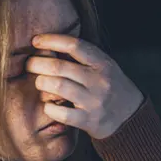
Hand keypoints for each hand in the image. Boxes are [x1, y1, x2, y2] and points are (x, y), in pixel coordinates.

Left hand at [26, 34, 144, 138]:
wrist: (130, 117)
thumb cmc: (110, 86)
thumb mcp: (104, 66)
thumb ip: (83, 57)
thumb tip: (49, 45)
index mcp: (102, 63)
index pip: (74, 45)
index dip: (51, 40)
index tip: (36, 41)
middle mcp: (99, 81)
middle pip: (59, 67)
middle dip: (37, 63)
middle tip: (30, 64)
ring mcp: (93, 101)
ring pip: (57, 86)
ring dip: (41, 83)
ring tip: (39, 82)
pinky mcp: (88, 120)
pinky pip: (60, 113)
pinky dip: (49, 108)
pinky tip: (48, 105)